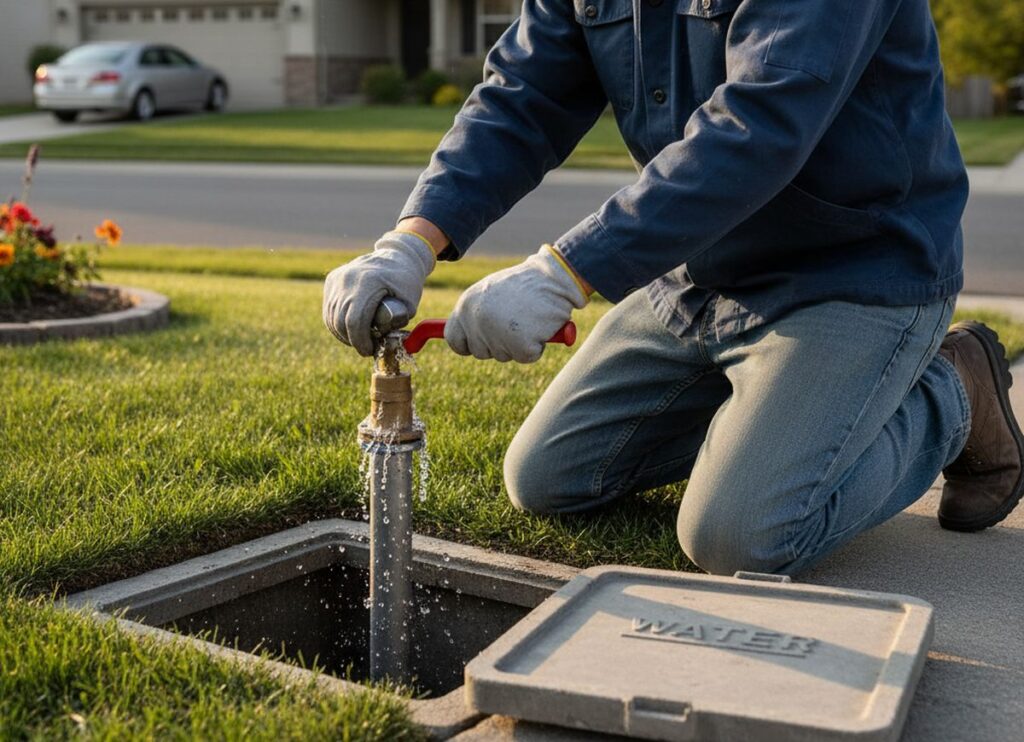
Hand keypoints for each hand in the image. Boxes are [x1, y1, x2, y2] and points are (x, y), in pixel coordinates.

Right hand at [322, 231, 434, 355]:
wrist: (397, 255)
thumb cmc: (406, 280)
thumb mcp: (410, 302)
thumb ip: (398, 324)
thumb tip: (385, 343)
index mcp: (367, 282)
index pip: (355, 321)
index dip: (360, 341)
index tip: (369, 350)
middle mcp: (347, 279)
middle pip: (340, 321)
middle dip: (353, 340)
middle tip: (366, 348)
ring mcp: (337, 278)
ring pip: (331, 317)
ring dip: (344, 334)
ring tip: (360, 340)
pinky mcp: (332, 280)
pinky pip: (329, 309)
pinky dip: (337, 324)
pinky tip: (349, 330)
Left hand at [445, 245, 587, 362]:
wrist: (553, 277)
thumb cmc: (525, 284)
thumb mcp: (491, 293)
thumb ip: (476, 314)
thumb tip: (466, 340)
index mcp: (466, 305)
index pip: (454, 339)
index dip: (467, 345)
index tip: (477, 345)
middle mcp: (477, 320)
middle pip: (480, 352)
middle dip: (499, 344)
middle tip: (516, 321)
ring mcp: (497, 334)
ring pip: (505, 355)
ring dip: (519, 343)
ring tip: (529, 317)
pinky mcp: (520, 344)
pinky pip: (527, 357)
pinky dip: (537, 346)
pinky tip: (540, 325)